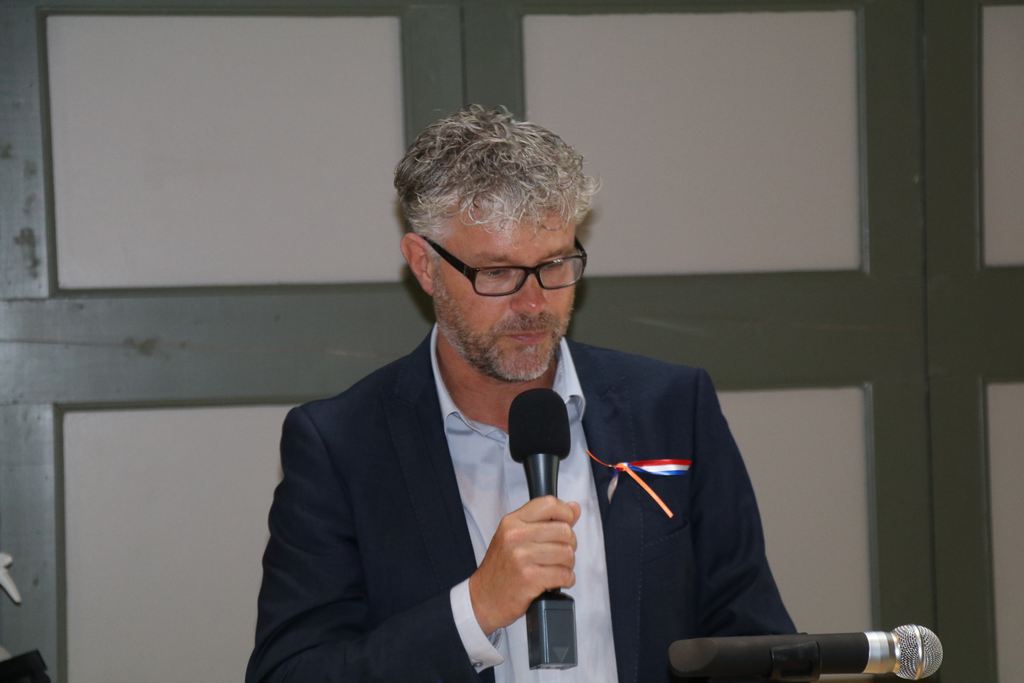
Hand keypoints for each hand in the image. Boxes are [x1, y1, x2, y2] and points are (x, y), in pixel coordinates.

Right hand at [468, 496, 580, 634]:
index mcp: (513, 522)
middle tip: (560, 554)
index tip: (567, 523)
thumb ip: (544, 520)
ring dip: (568, 565)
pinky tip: (555, 581)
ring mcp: (522, 557)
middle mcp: (516, 536)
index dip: (565, 513)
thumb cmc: (502, 567)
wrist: (484, 597)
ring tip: (556, 568)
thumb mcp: (515, 536)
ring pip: (567, 554)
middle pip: (564, 531)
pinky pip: (564, 575)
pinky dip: (566, 580)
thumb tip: (574, 508)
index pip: (549, 504)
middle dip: (569, 544)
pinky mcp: (530, 578)